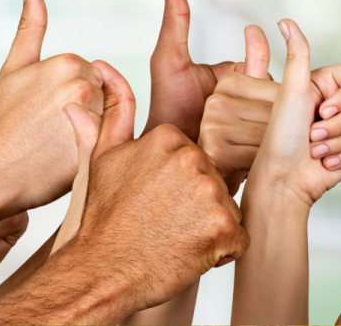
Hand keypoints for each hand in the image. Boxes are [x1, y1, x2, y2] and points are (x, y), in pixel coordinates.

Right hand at [0, 0, 108, 211]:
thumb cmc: (1, 122)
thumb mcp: (14, 68)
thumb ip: (30, 24)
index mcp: (69, 62)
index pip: (92, 76)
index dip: (70, 96)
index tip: (47, 111)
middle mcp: (84, 84)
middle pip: (102, 95)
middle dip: (83, 110)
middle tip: (50, 130)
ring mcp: (92, 116)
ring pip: (108, 119)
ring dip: (91, 129)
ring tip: (57, 144)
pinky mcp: (97, 147)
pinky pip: (108, 144)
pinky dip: (93, 149)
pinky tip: (67, 156)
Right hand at [60, 72, 248, 318]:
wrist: (102, 271)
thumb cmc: (104, 220)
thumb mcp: (103, 158)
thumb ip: (114, 113)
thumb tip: (103, 69)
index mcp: (168, 139)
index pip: (195, 159)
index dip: (180, 185)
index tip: (158, 201)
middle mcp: (192, 159)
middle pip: (214, 181)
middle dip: (198, 205)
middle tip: (167, 222)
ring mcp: (209, 191)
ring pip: (227, 208)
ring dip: (209, 227)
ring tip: (176, 237)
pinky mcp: (224, 226)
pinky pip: (238, 237)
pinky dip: (222, 250)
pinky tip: (191, 252)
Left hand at [144, 0, 269, 140]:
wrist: (167, 157)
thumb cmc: (166, 108)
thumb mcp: (170, 60)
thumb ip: (176, 22)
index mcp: (234, 83)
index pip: (258, 66)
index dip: (257, 50)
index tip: (251, 30)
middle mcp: (248, 105)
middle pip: (269, 89)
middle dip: (260, 85)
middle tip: (242, 89)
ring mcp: (255, 129)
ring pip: (274, 113)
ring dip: (263, 113)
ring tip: (243, 117)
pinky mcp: (257, 153)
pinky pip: (270, 138)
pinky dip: (266, 135)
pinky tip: (260, 138)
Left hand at [199, 29, 340, 195]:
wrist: (283, 179)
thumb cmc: (281, 137)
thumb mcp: (289, 91)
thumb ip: (296, 53)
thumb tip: (285, 21)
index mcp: (330, 83)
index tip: (321, 110)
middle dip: (340, 126)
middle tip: (312, 135)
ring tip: (316, 150)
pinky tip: (328, 162)